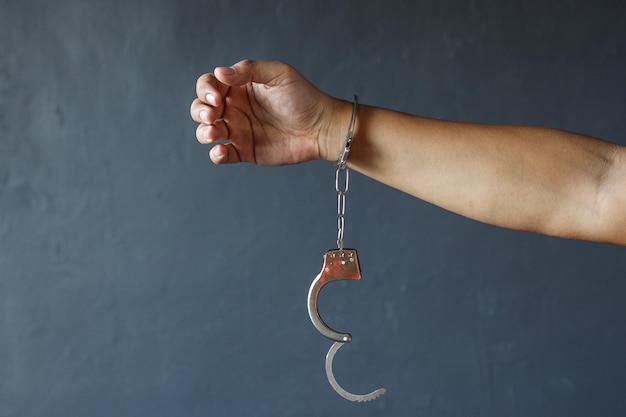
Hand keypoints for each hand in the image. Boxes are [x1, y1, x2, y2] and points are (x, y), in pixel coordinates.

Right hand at [191, 60, 347, 164]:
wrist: (321, 128)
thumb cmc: (303, 97)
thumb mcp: (279, 74)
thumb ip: (249, 69)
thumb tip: (221, 73)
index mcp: (239, 87)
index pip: (209, 85)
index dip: (205, 90)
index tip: (217, 97)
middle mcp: (235, 108)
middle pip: (201, 108)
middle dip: (200, 111)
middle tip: (214, 116)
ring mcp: (239, 131)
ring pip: (207, 132)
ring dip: (203, 133)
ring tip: (215, 133)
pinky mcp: (245, 151)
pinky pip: (222, 155)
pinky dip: (216, 155)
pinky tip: (222, 151)